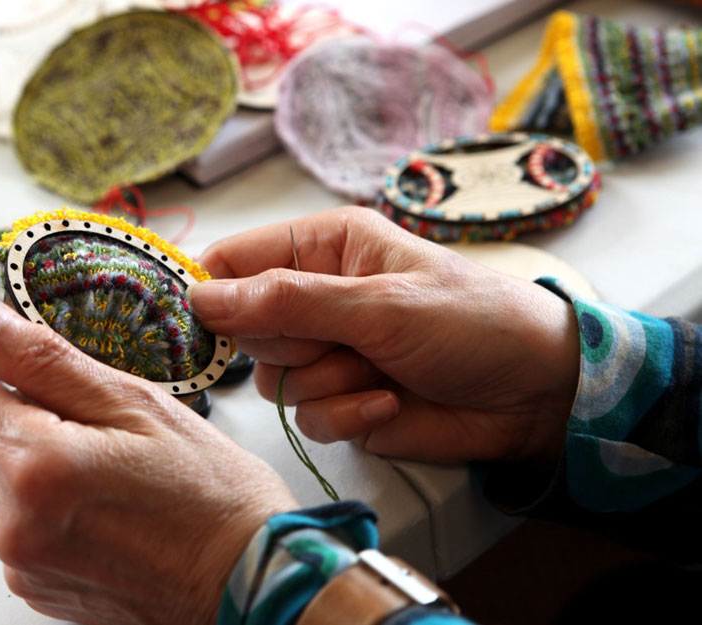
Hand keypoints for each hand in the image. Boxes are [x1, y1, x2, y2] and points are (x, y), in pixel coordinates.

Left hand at [0, 283, 298, 624]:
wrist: (250, 585)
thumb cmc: (211, 497)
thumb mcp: (135, 404)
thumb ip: (42, 357)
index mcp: (34, 467)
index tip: (20, 348)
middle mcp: (12, 523)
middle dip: (23, 407)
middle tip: (97, 414)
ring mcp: (20, 562)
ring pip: (1, 475)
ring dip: (38, 454)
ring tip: (110, 464)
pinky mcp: (34, 584)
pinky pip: (20, 519)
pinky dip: (49, 498)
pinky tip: (105, 501)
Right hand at [190, 207, 579, 467]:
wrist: (536, 396)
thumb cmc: (470, 323)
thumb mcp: (377, 304)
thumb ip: (285, 304)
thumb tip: (200, 298)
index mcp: (322, 248)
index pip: (234, 260)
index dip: (209, 290)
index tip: (191, 322)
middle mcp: (316, 297)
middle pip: (246, 328)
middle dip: (291, 345)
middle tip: (340, 340)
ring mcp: (327, 352)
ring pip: (273, 380)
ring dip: (326, 383)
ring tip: (380, 370)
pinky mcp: (342, 401)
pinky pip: (305, 417)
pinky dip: (346, 414)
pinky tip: (390, 401)